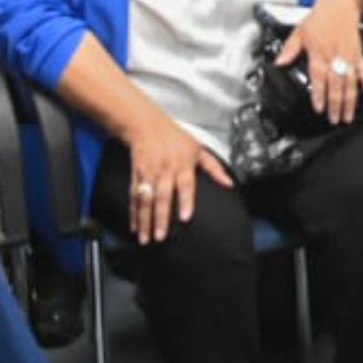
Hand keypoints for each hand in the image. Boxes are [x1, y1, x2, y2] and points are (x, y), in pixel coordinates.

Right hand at [122, 104, 233, 243]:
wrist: (146, 124)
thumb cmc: (174, 137)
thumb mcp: (198, 148)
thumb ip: (214, 168)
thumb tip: (229, 183)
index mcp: (182, 164)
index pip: (185, 184)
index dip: (185, 201)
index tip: (185, 217)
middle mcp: (165, 170)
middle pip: (162, 196)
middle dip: (161, 217)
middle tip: (161, 236)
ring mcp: (149, 173)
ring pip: (145, 199)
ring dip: (145, 220)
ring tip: (146, 238)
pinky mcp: (137, 175)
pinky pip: (134, 196)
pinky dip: (133, 213)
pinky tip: (135, 227)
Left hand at [276, 0, 362, 124]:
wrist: (339, 5)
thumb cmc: (319, 18)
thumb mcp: (299, 31)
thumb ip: (290, 49)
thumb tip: (279, 62)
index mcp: (319, 51)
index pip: (319, 76)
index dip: (319, 93)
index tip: (319, 107)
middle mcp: (336, 56)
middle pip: (337, 84)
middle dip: (335, 104)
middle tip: (334, 119)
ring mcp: (349, 58)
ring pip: (351, 83)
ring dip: (350, 102)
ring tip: (347, 117)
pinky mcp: (359, 57)